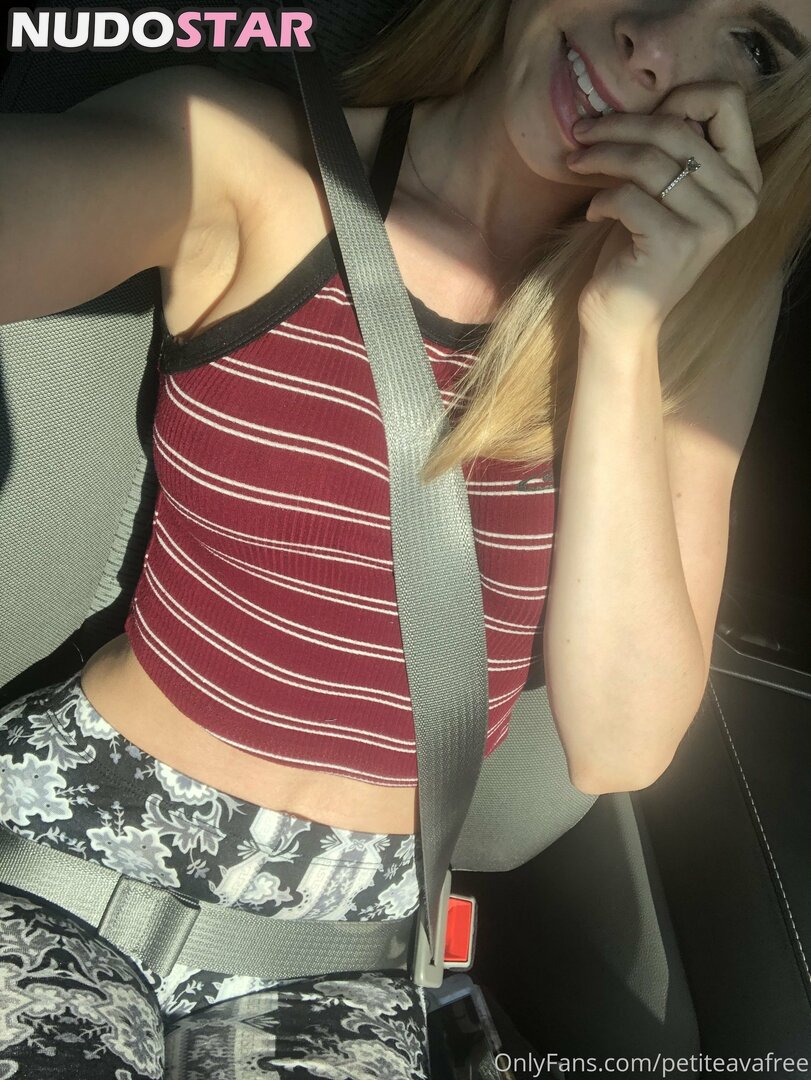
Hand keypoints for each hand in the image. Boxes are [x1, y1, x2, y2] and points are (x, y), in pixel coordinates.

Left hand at [566, 82, 761, 340]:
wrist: (624, 317)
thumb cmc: (637, 249)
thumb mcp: (663, 192)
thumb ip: (673, 149)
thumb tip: (643, 99)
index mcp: (743, 178)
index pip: (727, 102)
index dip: (680, 96)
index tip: (636, 115)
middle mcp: (738, 199)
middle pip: (675, 128)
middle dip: (618, 125)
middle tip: (582, 132)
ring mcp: (711, 223)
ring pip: (648, 160)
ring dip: (601, 156)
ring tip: (575, 163)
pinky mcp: (676, 242)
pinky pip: (628, 196)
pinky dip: (601, 198)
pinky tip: (592, 213)